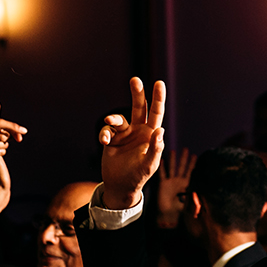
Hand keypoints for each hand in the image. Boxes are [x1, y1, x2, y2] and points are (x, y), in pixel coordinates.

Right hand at [100, 78, 166, 208]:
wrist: (120, 187)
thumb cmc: (138, 177)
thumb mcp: (150, 165)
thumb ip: (156, 148)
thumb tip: (161, 129)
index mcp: (151, 134)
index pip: (156, 113)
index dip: (158, 98)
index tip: (159, 83)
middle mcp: (138, 131)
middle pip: (139, 107)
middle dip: (137, 93)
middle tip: (135, 80)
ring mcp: (124, 134)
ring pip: (119, 118)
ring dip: (114, 118)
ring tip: (110, 121)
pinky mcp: (112, 140)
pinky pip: (107, 131)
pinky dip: (105, 133)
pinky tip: (105, 141)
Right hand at [155, 148, 194, 227]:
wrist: (169, 216)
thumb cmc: (180, 211)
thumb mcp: (190, 205)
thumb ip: (195, 201)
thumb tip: (200, 196)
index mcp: (186, 185)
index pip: (190, 172)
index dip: (193, 164)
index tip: (195, 155)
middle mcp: (178, 182)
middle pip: (182, 167)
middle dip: (184, 158)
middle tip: (185, 149)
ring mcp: (170, 182)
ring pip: (172, 168)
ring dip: (172, 160)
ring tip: (173, 151)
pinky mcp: (163, 185)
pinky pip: (162, 174)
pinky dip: (162, 168)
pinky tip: (161, 160)